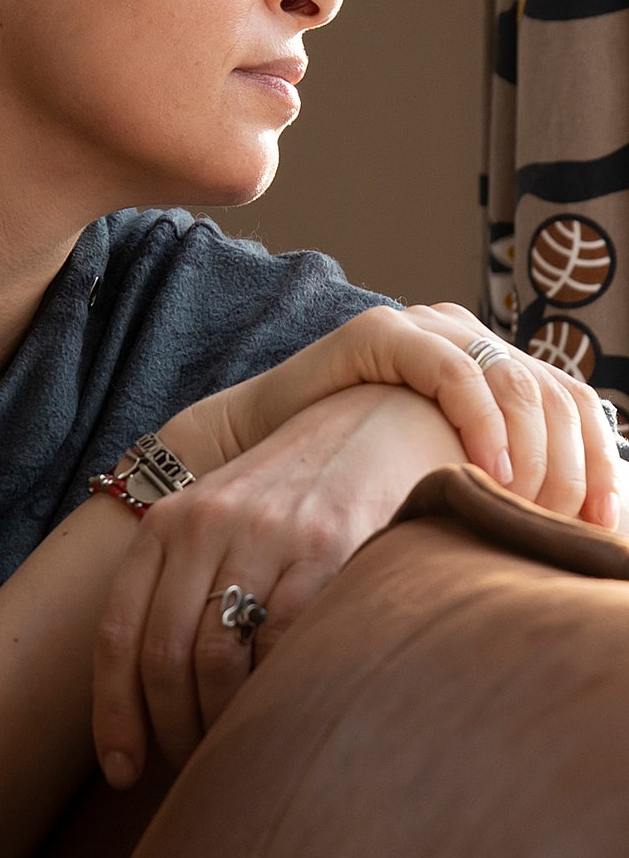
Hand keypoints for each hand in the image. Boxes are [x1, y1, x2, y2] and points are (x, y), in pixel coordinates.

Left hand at [92, 384, 466, 790]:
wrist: (373, 422)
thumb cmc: (293, 493)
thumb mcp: (221, 521)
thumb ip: (184, 584)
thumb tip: (154, 699)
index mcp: (168, 521)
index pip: (118, 631)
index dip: (114, 712)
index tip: (123, 771)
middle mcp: (206, 523)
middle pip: (163, 656)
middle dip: (171, 731)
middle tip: (193, 769)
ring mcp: (266, 534)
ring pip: (216, 659)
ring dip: (221, 725)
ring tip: (237, 752)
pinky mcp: (327, 547)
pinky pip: (284, 643)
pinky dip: (277, 692)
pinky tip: (284, 711)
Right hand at [194, 302, 620, 528]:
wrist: (262, 443)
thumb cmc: (351, 468)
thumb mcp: (441, 470)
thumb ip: (496, 478)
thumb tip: (575, 531)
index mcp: (489, 362)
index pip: (572, 401)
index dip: (600, 462)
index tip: (604, 524)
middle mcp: (464, 334)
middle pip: (553, 392)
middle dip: (569, 465)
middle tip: (558, 522)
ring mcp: (424, 326)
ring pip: (514, 380)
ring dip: (532, 449)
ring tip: (522, 501)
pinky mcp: (381, 331)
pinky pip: (452, 370)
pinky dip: (480, 422)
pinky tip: (486, 469)